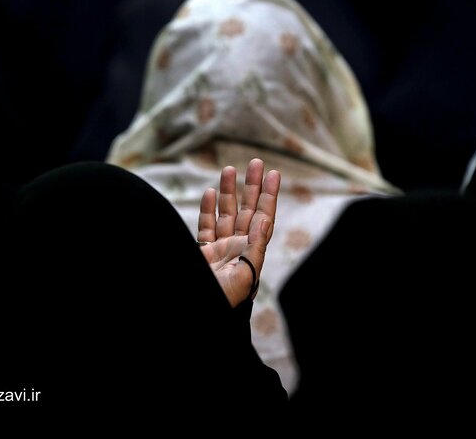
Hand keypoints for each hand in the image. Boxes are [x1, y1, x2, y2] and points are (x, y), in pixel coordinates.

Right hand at [198, 158, 280, 306]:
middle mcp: (237, 247)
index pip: (263, 218)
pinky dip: (206, 209)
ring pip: (225, 213)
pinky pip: (205, 226)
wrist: (201, 313)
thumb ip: (254, 247)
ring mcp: (219, 248)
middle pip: (247, 210)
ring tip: (229, 169)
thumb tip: (264, 220)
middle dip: (251, 186)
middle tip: (256, 162)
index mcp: (251, 252)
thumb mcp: (245, 276)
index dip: (269, 196)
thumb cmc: (224, 301)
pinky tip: (208, 193)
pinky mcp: (201, 252)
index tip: (273, 174)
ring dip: (228, 192)